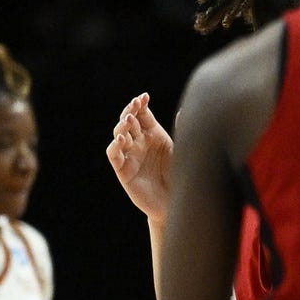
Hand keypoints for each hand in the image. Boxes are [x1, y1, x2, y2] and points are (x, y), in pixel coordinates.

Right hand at [106, 93, 173, 221]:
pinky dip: (115, 146)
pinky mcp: (124, 171)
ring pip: (119, 135)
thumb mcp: (183, 151)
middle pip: (129, 121)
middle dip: (130, 111)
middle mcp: (140, 143)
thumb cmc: (182, 176)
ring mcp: (131, 156)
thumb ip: (183, 131)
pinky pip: (114, 156)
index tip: (144, 96)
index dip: (141, 105)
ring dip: (121, 126)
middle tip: (136, 104)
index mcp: (154, 135)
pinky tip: (122, 139)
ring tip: (128, 119)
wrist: (179, 202)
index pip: (143, 115)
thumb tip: (184, 110)